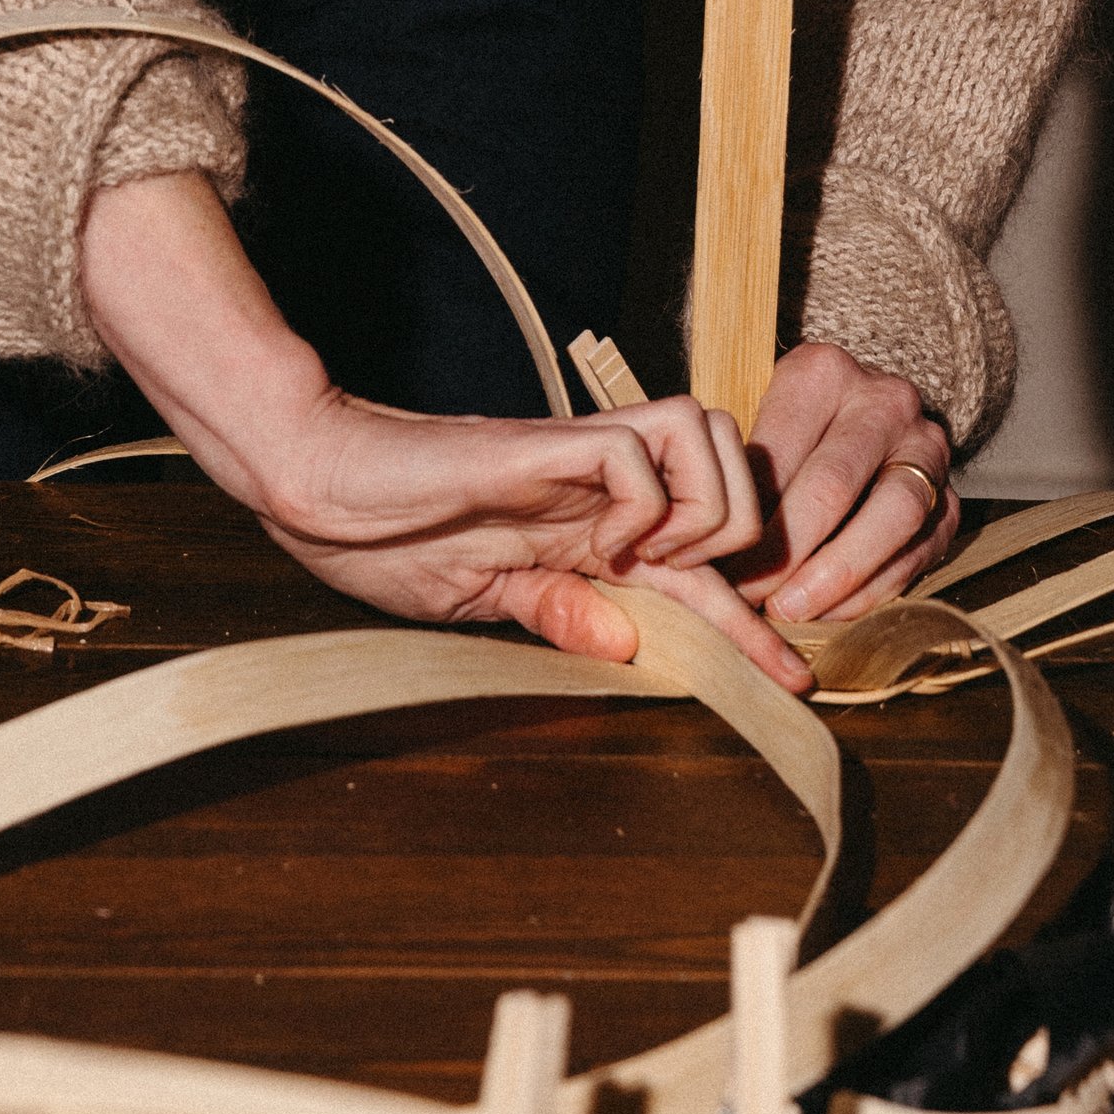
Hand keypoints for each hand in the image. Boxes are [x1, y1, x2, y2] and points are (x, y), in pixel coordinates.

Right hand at [78, 170, 806, 687]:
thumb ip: (555, 613)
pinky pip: (636, 456)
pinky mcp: (545, 443)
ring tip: (643, 555)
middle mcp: (602, 486)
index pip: (699, 570)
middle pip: (736, 469)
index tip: (795, 678)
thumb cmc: (384, 538)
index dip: (751, 626)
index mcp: (589, 532)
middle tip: (684, 586)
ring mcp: (578, 457)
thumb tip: (628, 643)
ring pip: (708, 435)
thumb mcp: (480, 601)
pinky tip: (601, 540)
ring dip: (700, 506)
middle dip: (743, 540)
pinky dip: (640, 504)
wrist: (318, 480)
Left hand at [733, 340, 958, 625]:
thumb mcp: (760, 421)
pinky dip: (870, 590)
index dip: (745, 516)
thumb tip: (705, 547)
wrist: (870, 416)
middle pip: (833, 484)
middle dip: (786, 551)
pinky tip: (828, 612)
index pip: (780, 450)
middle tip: (747, 595)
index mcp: (824, 372)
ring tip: (789, 609)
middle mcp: (884, 401)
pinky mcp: (949, 500)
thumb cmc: (794, 429)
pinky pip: (915, 553)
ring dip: (835, 575)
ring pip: (891, 516)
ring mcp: (926, 448)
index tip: (716, 565)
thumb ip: (741, 472)